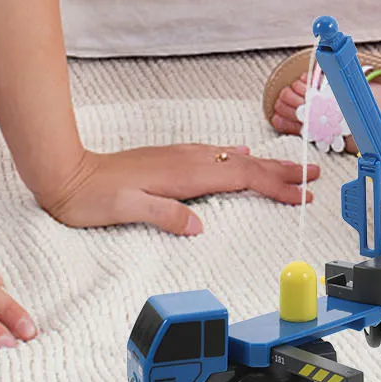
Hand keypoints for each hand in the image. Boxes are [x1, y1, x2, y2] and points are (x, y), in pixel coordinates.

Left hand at [34, 143, 320, 235]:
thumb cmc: (91, 196)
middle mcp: (187, 160)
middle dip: (282, 170)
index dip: (274, 185)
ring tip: (289, 169)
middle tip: (313, 175)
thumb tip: (198, 224)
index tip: (301, 193)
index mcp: (184, 174)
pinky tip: (242, 157)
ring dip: (265, 165)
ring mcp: (180, 158)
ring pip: (234, 159)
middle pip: (246, 165)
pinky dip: (240, 160)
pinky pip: (218, 157)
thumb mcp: (125, 210)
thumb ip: (164, 215)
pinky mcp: (171, 160)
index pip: (241, 178)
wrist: (66, 173)